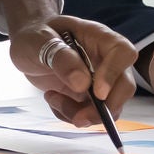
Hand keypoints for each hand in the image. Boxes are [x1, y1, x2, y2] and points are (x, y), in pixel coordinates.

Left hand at [11, 16, 138, 124]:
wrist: (28, 46)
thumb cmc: (35, 36)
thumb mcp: (38, 41)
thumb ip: (60, 57)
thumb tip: (82, 84)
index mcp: (99, 37)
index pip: (123, 52)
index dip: (115, 74)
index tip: (97, 93)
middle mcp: (106, 60)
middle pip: (125, 86)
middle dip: (105, 108)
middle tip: (78, 117)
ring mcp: (100, 80)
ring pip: (110, 107)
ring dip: (82, 114)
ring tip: (52, 97)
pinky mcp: (89, 97)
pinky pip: (91, 115)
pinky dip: (71, 115)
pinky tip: (53, 98)